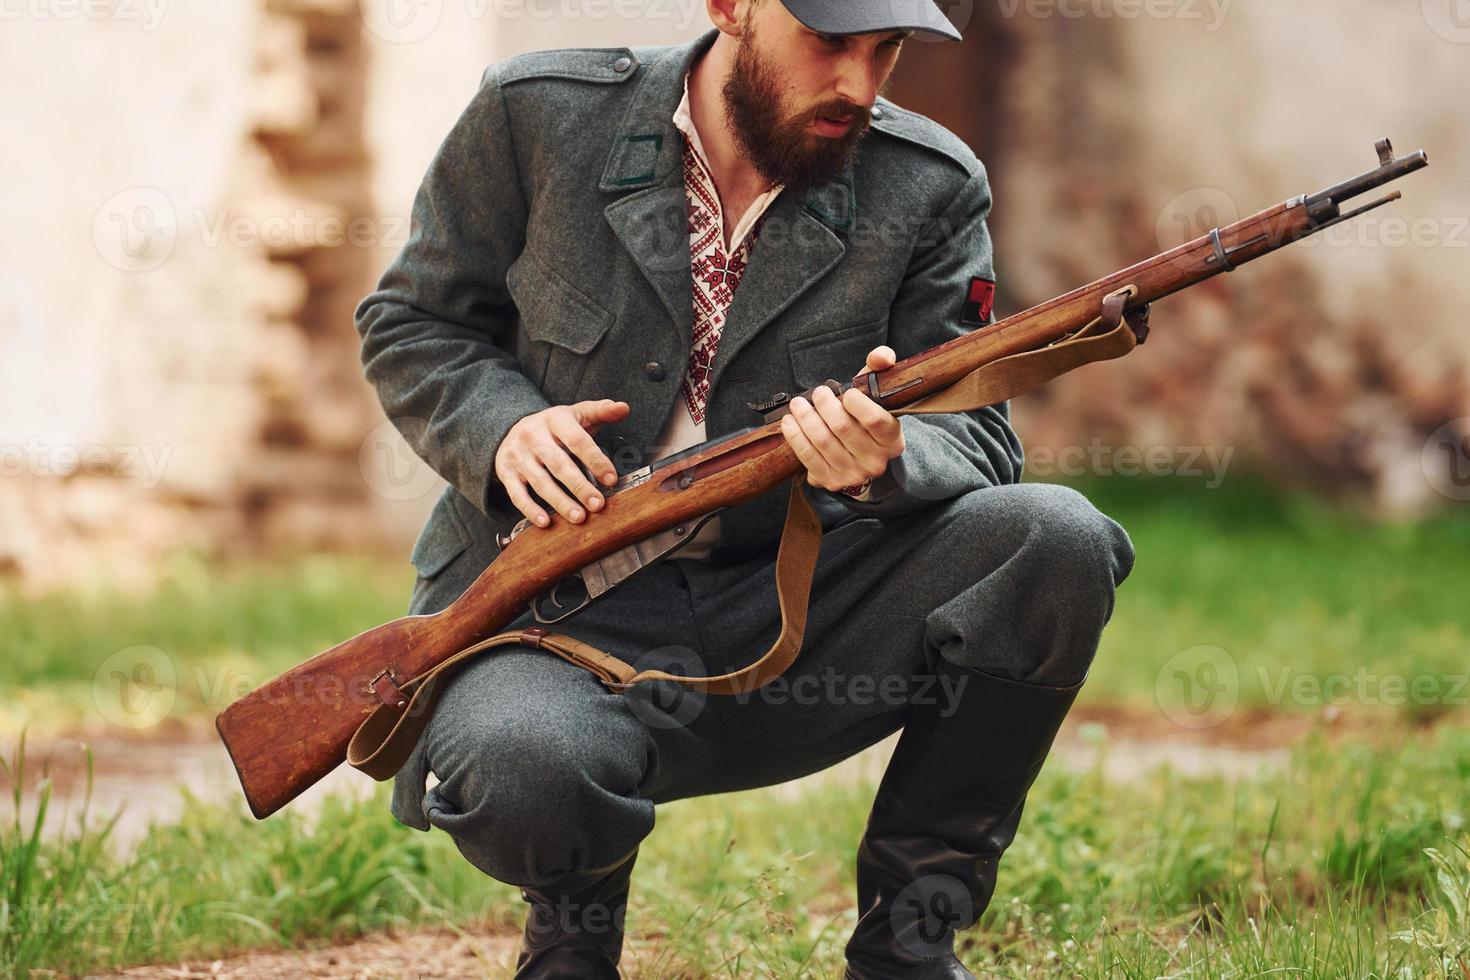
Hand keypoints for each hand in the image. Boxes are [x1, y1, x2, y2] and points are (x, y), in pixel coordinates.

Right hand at [495, 399, 629, 526]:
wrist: (513, 427)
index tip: (611, 479)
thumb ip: (601, 411)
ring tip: (579, 517)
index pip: (577, 440)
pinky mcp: (506, 472)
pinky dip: (530, 510)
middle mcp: (533, 435)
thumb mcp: (576, 414)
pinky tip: (546, 522)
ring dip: (560, 502)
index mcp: (554, 419)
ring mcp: (518, 455)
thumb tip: (624, 408)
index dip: (595, 460)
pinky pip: (517, 494)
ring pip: (540, 482)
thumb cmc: (554, 426)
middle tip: (598, 505)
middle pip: (559, 464)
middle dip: (580, 486)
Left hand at [780, 345, 904, 492]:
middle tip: (817, 393)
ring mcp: (853, 474)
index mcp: (892, 439)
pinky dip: (795, 437)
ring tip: (798, 404)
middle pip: (843, 428)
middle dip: (824, 405)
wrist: (862, 456)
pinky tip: (790, 422)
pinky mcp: (831, 480)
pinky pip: (808, 456)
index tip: (846, 393)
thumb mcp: (877, 394)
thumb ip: (880, 369)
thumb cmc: (867, 418)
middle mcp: (876, 461)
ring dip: (805, 419)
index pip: (875, 420)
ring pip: (823, 441)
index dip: (856, 403)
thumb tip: (881, 356)